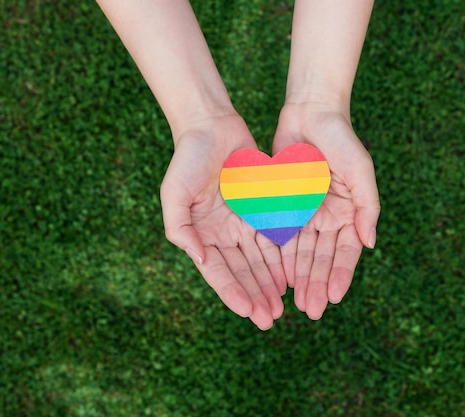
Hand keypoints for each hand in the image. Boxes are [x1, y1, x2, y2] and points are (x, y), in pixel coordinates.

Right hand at [160, 114, 285, 329]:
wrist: (211, 126)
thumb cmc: (188, 158)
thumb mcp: (174, 193)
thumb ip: (180, 228)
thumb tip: (200, 259)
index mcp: (201, 234)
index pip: (217, 271)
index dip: (232, 292)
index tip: (248, 311)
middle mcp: (222, 233)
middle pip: (241, 271)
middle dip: (255, 295)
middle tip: (270, 319)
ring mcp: (242, 222)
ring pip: (259, 260)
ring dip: (269, 284)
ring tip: (280, 306)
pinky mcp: (261, 208)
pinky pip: (272, 238)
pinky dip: (280, 259)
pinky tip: (289, 277)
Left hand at [272, 103, 379, 319]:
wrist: (310, 113)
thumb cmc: (340, 138)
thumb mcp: (360, 169)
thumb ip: (368, 206)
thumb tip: (370, 243)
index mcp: (349, 212)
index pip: (346, 251)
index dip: (340, 274)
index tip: (333, 297)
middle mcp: (328, 217)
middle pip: (322, 258)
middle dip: (317, 283)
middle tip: (310, 310)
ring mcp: (306, 213)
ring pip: (301, 253)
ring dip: (299, 277)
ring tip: (295, 302)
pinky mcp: (284, 206)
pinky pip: (282, 236)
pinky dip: (281, 257)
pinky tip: (278, 277)